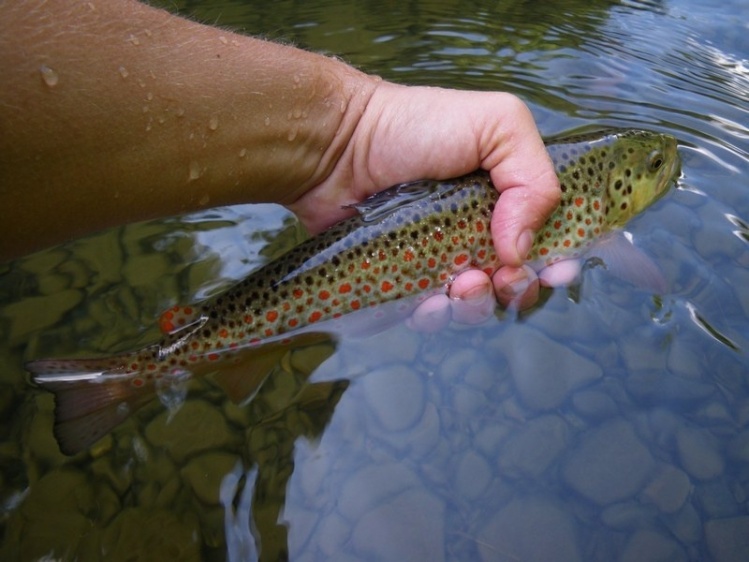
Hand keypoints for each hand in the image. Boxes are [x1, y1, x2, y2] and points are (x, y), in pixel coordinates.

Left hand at [289, 83, 559, 328]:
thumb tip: (521, 250)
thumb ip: (532, 178)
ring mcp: (436, 262)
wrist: (340, 146)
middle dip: (516, 290)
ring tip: (460, 287)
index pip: (545, 243)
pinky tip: (426, 303)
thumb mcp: (496, 125)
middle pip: (512, 285)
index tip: (554, 270)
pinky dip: (431, 318)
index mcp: (504, 200)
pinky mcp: (399, 284)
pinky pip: (423, 317)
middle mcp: (475, 235)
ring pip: (470, 308)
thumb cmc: (417, 127)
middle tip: (501, 278)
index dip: (557, 262)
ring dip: (475, 308)